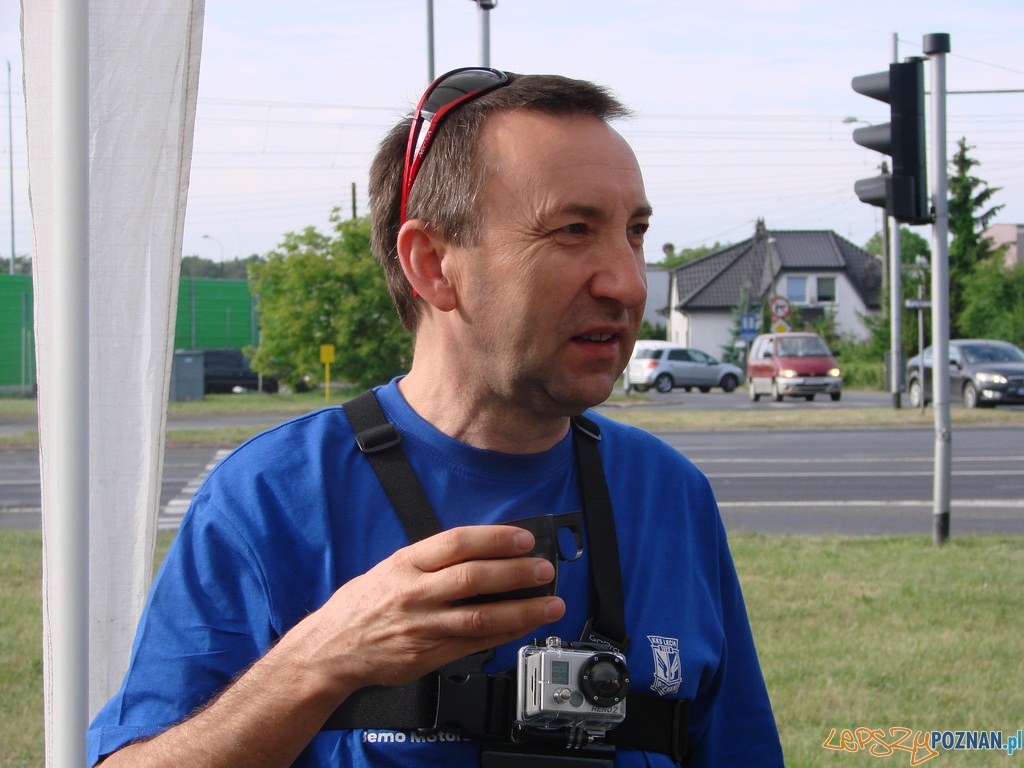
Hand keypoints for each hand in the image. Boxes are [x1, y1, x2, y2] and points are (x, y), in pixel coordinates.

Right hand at [277, 525, 565, 695]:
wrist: (330, 650)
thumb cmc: (361, 606)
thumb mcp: (390, 569)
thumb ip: (430, 562)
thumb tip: (481, 552)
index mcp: (405, 564)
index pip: (456, 542)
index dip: (494, 538)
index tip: (523, 538)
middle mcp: (415, 593)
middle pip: (474, 578)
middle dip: (516, 573)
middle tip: (544, 569)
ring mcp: (424, 626)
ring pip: (480, 617)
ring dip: (522, 610)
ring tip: (551, 604)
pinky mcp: (429, 654)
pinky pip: (475, 644)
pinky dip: (505, 635)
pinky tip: (526, 627)